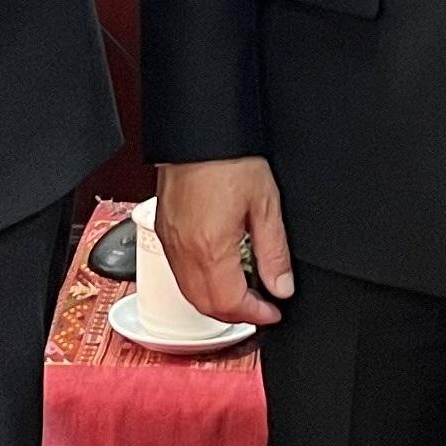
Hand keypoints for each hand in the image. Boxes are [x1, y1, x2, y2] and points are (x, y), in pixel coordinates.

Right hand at [155, 157, 294, 326]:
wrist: (198, 131)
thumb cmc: (229, 158)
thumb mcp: (266, 204)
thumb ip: (274, 252)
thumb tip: (281, 286)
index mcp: (210, 248)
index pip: (231, 303)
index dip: (256, 315)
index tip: (273, 312)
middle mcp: (184, 251)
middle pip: (207, 306)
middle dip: (236, 314)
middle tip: (261, 307)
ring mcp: (170, 242)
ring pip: (190, 293)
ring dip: (217, 302)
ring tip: (244, 292)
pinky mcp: (164, 231)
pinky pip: (179, 274)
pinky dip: (200, 285)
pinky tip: (220, 273)